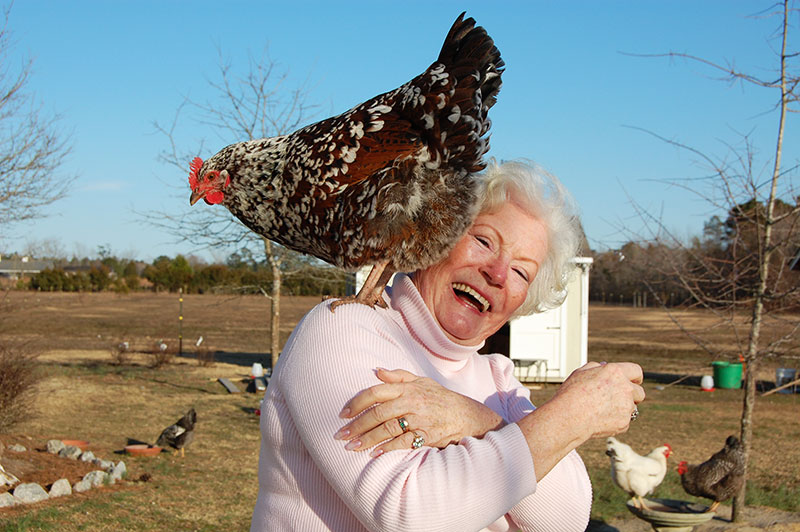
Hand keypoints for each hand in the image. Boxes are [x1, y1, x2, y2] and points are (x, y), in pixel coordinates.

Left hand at [334, 368, 503, 456]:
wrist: (466, 415)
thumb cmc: (440, 397)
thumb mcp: (421, 381)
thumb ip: (398, 376)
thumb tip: (376, 371)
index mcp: (407, 388)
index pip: (375, 392)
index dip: (357, 403)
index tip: (343, 414)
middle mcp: (411, 401)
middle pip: (378, 413)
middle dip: (357, 425)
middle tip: (341, 435)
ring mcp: (419, 419)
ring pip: (387, 429)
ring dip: (367, 439)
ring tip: (352, 447)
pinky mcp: (426, 435)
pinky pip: (402, 442)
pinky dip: (387, 448)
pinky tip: (374, 454)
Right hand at [552, 361, 644, 439]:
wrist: (568, 417)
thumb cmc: (571, 394)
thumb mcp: (581, 372)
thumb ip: (596, 367)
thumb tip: (603, 366)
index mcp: (616, 372)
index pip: (636, 371)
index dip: (635, 377)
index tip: (633, 381)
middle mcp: (625, 388)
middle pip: (639, 392)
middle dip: (632, 395)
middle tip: (618, 398)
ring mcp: (626, 407)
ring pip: (632, 408)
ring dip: (623, 408)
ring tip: (603, 410)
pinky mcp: (624, 422)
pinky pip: (624, 421)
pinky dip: (616, 420)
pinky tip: (601, 419)